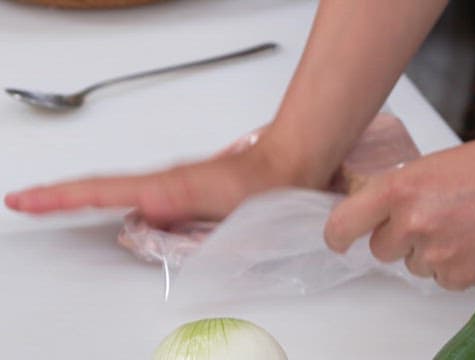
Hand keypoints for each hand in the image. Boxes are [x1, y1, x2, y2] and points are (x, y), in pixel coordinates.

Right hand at [4, 145, 298, 223]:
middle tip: (28, 204)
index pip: (99, 191)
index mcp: (167, 188)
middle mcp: (164, 184)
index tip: (25, 198)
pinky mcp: (183, 188)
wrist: (289, 163)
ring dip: (95, 205)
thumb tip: (146, 235)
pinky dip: (130, 209)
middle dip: (64, 200)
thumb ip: (187, 236)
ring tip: (58, 209)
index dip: (59, 197)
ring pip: (125, 199)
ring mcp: (172, 184)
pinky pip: (147, 200)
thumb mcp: (229, 222)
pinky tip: (130, 223)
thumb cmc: (265, 186)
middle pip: (102, 193)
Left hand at [325, 139, 474, 289]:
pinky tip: (472, 242)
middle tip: (427, 220)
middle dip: (397, 239)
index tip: (339, 240)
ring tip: (459, 227)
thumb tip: (378, 209)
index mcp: (399, 189)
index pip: (344, 223)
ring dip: (427, 253)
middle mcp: (411, 223)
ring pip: (413, 265)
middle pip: (380, 249)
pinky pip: (441, 279)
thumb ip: (399, 189)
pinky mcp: (458, 275)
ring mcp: (434, 253)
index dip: (338, 235)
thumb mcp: (432, 165)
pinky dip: (453, 266)